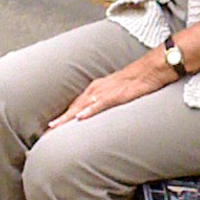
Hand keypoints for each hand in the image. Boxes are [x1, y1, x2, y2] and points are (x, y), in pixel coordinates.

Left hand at [48, 49, 174, 127]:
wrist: (152, 68)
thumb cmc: (138, 80)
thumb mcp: (118, 91)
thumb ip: (107, 101)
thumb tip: (100, 113)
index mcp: (97, 88)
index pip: (75, 104)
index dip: (63, 117)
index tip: (53, 128)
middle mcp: (97, 88)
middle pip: (74, 106)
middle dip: (60, 120)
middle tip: (47, 131)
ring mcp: (106, 91)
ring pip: (82, 105)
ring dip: (68, 117)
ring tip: (56, 127)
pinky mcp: (118, 94)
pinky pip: (101, 104)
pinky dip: (89, 110)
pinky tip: (81, 118)